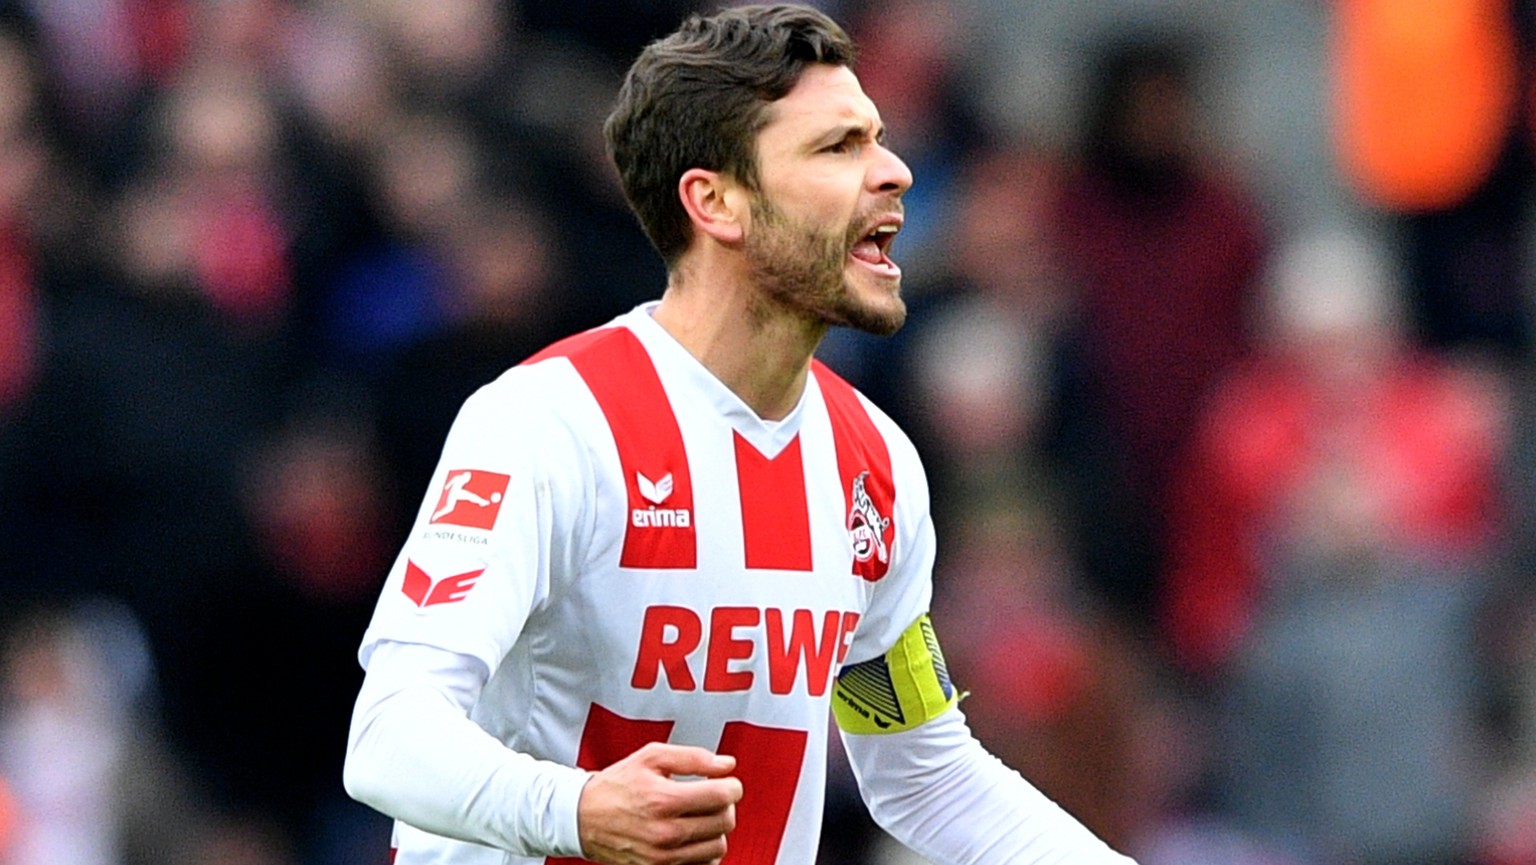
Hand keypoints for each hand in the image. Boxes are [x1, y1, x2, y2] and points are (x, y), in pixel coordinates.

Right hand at [576, 742, 742, 864]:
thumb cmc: (617, 785)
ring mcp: (663, 857)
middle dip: (726, 806)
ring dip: (716, 829)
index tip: (729, 783)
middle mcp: (665, 832)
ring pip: (717, 847)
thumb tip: (727, 764)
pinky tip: (694, 836)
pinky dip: (705, 851)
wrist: (583, 818)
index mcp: (663, 800)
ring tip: (701, 816)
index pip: (721, 797)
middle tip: (714, 797)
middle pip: (724, 822)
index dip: (733, 786)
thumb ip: (693, 757)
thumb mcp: (651, 757)